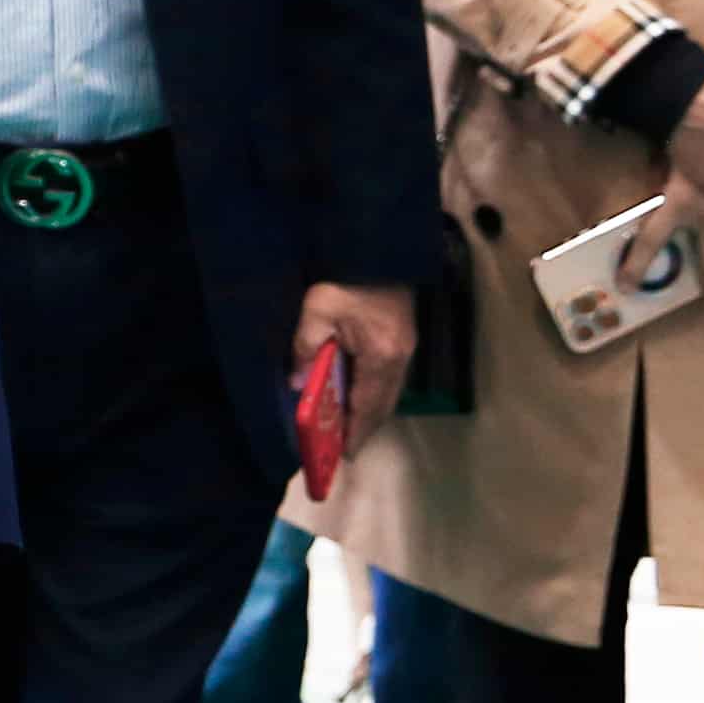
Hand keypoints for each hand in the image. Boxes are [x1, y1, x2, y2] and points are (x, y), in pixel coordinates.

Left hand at [293, 278, 415, 456]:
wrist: (376, 249)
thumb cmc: (345, 279)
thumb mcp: (317, 311)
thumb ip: (306, 348)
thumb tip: (298, 385)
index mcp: (381, 356)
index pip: (368, 406)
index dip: (356, 431)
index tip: (344, 454)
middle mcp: (399, 357)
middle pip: (383, 405)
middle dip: (364, 427)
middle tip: (343, 446)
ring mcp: (405, 348)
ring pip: (389, 393)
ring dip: (370, 411)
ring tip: (348, 426)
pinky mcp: (403, 338)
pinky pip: (390, 377)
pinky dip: (374, 393)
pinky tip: (358, 395)